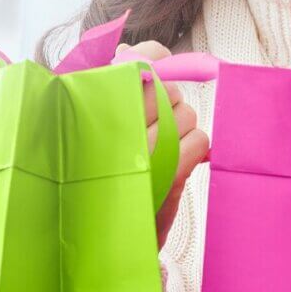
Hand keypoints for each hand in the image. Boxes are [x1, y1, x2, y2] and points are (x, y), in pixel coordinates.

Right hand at [114, 40, 209, 250]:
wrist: (99, 242)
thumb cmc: (100, 177)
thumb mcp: (95, 129)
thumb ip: (115, 85)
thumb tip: (128, 49)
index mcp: (92, 104)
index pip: (136, 59)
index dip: (151, 57)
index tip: (152, 71)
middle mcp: (114, 123)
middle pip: (167, 88)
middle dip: (170, 104)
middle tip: (157, 126)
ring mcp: (140, 149)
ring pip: (186, 114)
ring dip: (182, 131)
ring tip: (160, 151)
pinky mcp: (164, 176)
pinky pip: (198, 140)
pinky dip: (193, 150)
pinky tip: (175, 164)